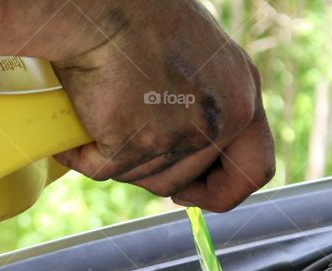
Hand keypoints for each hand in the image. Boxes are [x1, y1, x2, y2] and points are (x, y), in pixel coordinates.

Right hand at [52, 1, 274, 211]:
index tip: (191, 191)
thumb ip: (203, 102)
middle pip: (187, 180)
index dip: (223, 190)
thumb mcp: (196, 60)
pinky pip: (102, 168)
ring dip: (118, 157)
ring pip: (143, 176)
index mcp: (243, 95)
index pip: (254, 169)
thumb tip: (184, 147)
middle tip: (128, 146)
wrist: (99, 5)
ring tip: (103, 113)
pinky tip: (77, 125)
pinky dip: (83, 152)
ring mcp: (177, 137)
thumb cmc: (140, 16)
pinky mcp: (132, 146)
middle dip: (153, 172)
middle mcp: (220, 120)